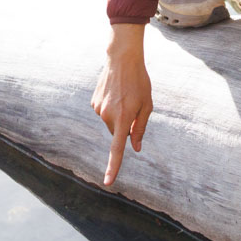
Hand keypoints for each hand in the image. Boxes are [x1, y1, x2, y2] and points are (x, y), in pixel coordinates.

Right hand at [91, 23, 151, 186]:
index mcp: (123, 119)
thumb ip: (141, 128)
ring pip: (110, 122)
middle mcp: (108, 116)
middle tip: (133, 105)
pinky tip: (115, 92)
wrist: (122, 59)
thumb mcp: (147, 105)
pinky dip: (110, 107)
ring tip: (123, 95)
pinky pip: (104, 112)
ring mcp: (98, 109)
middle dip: (125, 126)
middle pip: (117, 132)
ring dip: (117, 115)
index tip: (108, 182)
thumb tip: (135, 147)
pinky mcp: (93, 102)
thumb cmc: (139, 82)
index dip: (113, 167)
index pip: (117, 149)